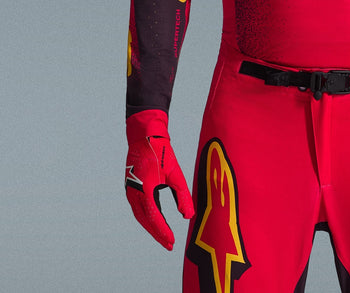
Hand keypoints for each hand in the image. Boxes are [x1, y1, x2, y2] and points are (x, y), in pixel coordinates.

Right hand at [125, 111, 193, 249]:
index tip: (172, 242)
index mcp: (145, 189)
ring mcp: (130, 190)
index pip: (154, 218)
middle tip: (169, 245)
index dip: (163, 232)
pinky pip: (138, 208)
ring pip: (140, 216)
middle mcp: (134, 193)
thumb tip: (188, 216)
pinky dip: (147, 217)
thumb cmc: (162, 153)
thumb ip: (182, 195)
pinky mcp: (131, 187)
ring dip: (151, 227)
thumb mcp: (175, 173)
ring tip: (164, 236)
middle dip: (157, 234)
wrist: (144, 136)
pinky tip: (156, 221)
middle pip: (145, 221)